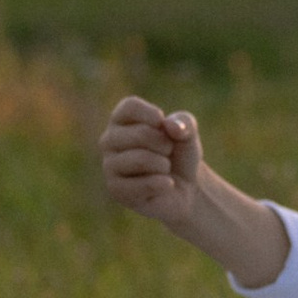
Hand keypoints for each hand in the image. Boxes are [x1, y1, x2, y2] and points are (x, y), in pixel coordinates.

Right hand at [99, 93, 204, 224]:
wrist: (183, 189)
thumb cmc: (179, 155)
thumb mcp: (188, 132)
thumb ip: (184, 122)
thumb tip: (169, 126)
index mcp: (121, 120)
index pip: (130, 107)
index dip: (151, 114)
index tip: (162, 124)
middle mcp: (109, 140)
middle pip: (140, 134)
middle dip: (164, 144)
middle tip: (167, 152)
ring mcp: (109, 166)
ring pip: (141, 159)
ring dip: (163, 164)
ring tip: (164, 168)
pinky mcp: (116, 190)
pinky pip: (144, 183)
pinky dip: (163, 183)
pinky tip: (164, 184)